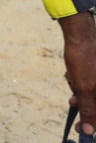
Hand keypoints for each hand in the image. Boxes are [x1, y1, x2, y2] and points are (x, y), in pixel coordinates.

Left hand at [61, 12, 95, 137]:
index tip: (82, 128)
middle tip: (72, 99)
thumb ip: (89, 109)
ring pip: (92, 95)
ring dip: (80, 91)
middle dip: (84, 102)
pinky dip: (80, 83)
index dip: (94, 123)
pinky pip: (90, 85)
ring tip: (72, 79)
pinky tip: (72, 74)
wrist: (79, 34)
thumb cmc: (84, 58)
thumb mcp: (85, 88)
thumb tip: (90, 130)